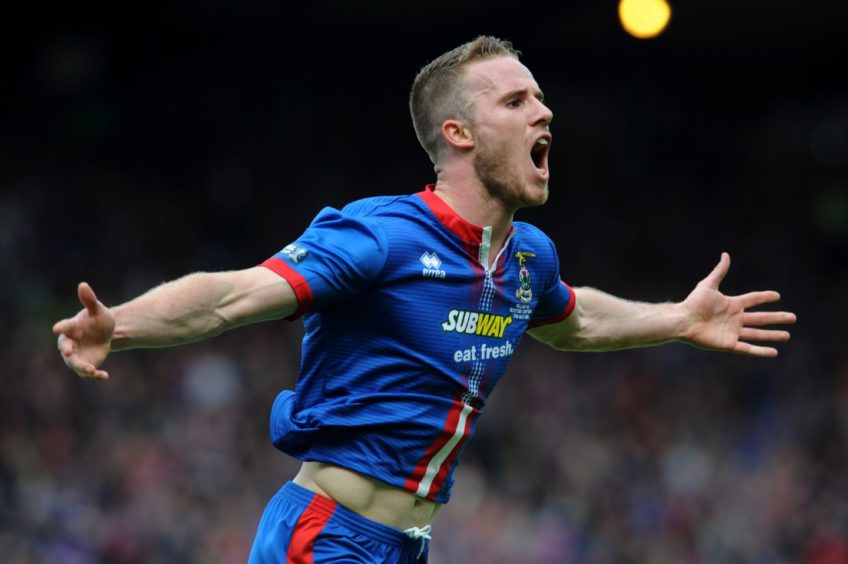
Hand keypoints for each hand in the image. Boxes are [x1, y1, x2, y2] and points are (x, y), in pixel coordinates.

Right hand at [53, 282, 115, 378]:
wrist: (105, 334)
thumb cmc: (97, 319)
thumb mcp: (98, 310)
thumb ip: (90, 300)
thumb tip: (83, 284)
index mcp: (71, 328)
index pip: (64, 327)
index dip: (61, 327)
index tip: (56, 328)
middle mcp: (70, 343)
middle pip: (65, 349)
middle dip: (67, 351)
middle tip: (68, 352)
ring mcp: (76, 355)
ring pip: (75, 364)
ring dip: (82, 367)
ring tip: (92, 370)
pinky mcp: (85, 364)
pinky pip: (87, 372)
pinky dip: (95, 375)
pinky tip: (105, 376)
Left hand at [681, 253, 796, 356]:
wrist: (683, 320)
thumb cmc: (693, 303)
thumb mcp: (708, 285)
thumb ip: (719, 271)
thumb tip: (725, 254)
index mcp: (731, 304)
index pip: (752, 299)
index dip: (764, 297)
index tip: (777, 296)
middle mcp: (734, 318)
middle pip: (760, 318)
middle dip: (776, 318)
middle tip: (793, 318)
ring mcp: (732, 332)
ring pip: (757, 334)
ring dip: (772, 335)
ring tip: (787, 335)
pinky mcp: (728, 344)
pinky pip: (748, 349)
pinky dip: (761, 351)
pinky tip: (774, 352)